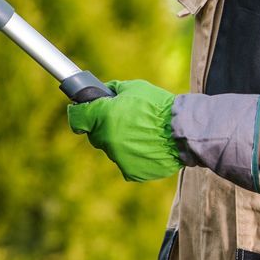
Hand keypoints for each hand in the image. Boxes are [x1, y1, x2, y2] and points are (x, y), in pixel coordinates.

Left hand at [66, 79, 182, 182]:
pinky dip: (133, 157)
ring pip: (112, 149)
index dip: (79, 114)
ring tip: (142, 134)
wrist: (183, 130)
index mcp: (102, 116)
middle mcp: (106, 138)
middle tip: (124, 121)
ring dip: (121, 142)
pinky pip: (125, 163)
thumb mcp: (134, 88)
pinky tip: (147, 147)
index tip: (83, 113)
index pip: (76, 118)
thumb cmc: (159, 107)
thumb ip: (114, 90)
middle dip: (104, 127)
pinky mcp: (130, 172)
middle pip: (95, 134)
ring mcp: (117, 157)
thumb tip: (104, 92)